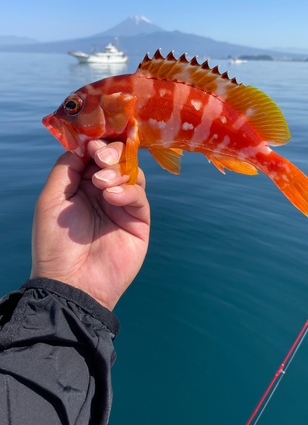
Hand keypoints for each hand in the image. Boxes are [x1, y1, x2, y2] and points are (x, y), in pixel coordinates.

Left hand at [31, 140, 149, 309]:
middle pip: (116, 159)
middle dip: (110, 152)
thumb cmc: (56, 243)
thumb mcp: (51, 199)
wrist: (73, 282)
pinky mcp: (138, 219)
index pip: (94, 155)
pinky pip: (139, 196)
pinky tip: (112, 197)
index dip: (96, 144)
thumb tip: (84, 144)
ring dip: (117, 171)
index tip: (92, 142)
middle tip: (100, 158)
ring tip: (103, 184)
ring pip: (131, 172)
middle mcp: (103, 191)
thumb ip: (67, 168)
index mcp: (81, 185)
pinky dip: (127, 191)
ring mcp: (122, 205)